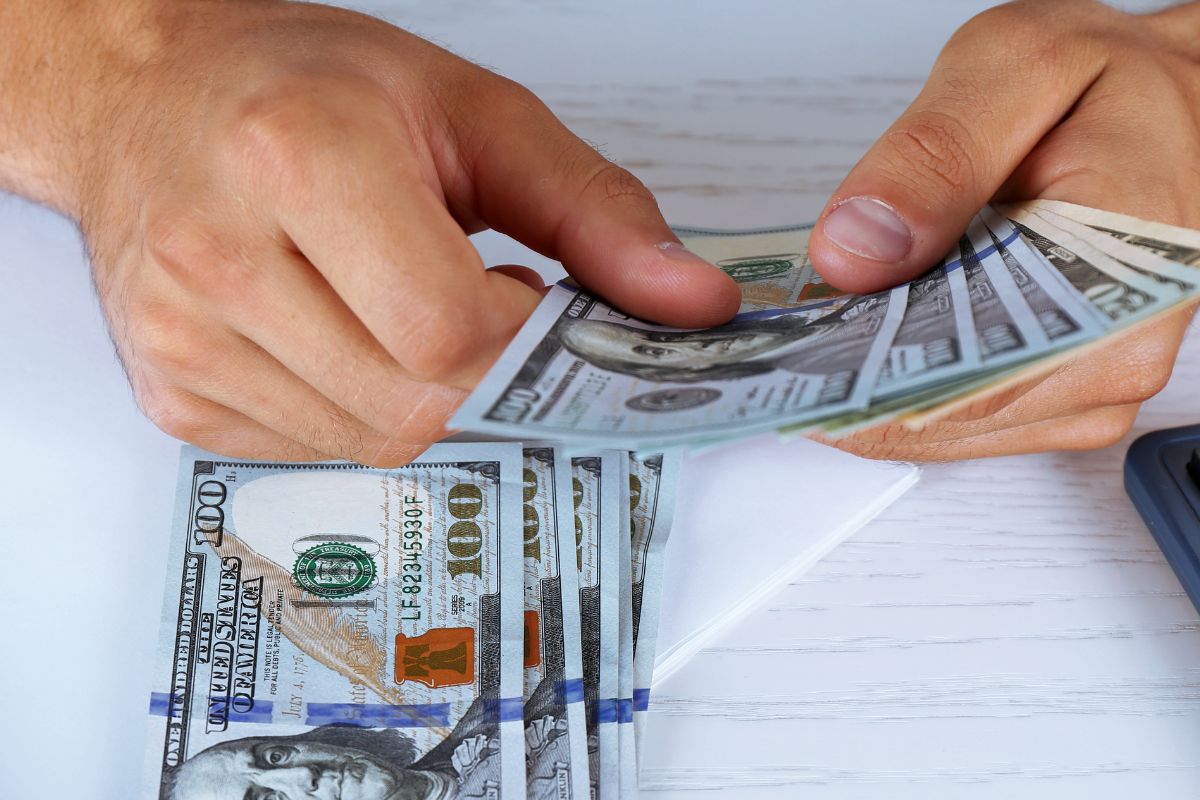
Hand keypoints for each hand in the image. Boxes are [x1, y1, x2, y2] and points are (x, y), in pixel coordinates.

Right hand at [9, 1, 737, 464]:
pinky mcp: (174, 394)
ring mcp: (184, 338)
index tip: (530, 299)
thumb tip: (694, 305)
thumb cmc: (308, 88)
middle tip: (487, 312)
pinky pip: (319, 453)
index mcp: (299, 158)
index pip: (449, 333)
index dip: (520, 338)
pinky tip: (352, 340)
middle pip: (416, 407)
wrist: (154, 97)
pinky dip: (369, 412)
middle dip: (488, 380)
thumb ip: (594, 212)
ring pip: (374, 443)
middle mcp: (218, 257)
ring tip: (409, 309)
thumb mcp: (472, 113)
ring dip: (431, 398)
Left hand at [806, 0, 1199, 459]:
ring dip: (874, 387)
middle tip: (781, 343)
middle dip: (856, 378)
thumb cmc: (1111, 84)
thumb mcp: (1018, 69)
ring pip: (947, 429)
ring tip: (814, 336)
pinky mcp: (1066, 393)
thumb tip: (856, 248)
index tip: (788, 358)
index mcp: (1119, 275)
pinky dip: (906, 384)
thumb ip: (935, 155)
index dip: (864, 374)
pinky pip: (964, 419)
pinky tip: (866, 341)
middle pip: (949, 413)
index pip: (969, 375)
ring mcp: (1093, 385)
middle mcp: (1117, 354)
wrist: (1174, 102)